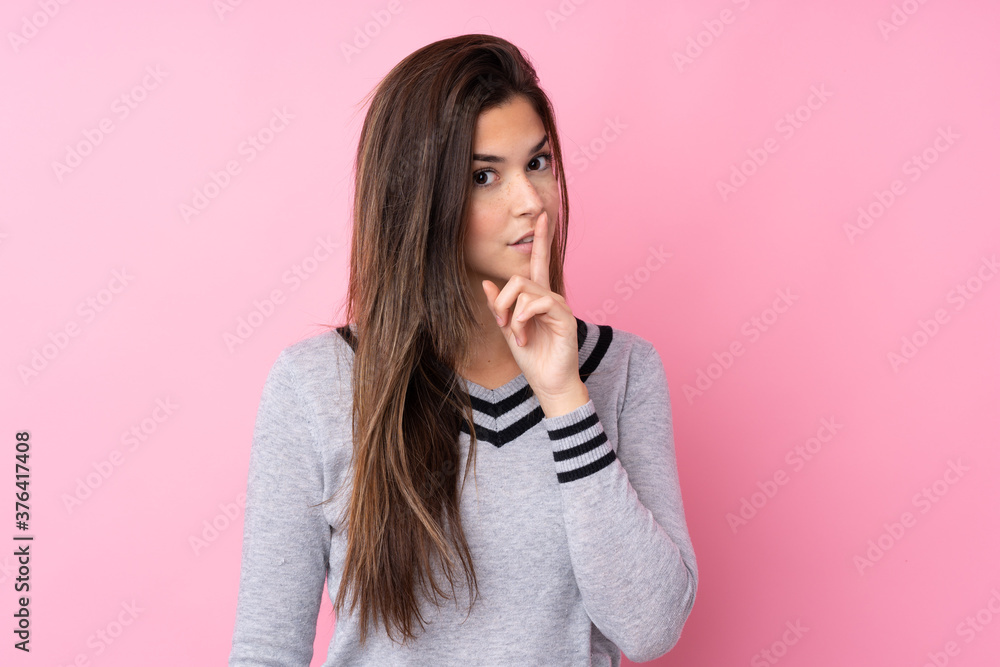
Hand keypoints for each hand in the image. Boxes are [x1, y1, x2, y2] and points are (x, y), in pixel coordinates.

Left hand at [481, 210, 588, 415]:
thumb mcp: (508, 329)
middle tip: (501, 324)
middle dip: (502, 301)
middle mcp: (550, 296)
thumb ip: (498, 307)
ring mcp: (559, 305)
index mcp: (538, 297)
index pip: (539, 262)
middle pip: (519, 278)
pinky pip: (538, 302)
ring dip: (512, 315)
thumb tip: (486, 284)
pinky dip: (523, 318)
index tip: (544, 217)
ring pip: (525, 289)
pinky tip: (524, 335)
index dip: (542, 239)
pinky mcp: (564, 316)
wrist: (550, 383)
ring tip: (516, 336)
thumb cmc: (532, 358)